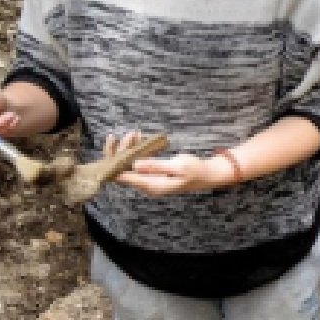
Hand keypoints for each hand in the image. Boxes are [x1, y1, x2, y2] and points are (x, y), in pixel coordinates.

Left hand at [110, 135, 233, 196]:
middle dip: (121, 150)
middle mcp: (146, 185)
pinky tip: (137, 137)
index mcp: (151, 186)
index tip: (114, 142)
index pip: (123, 176)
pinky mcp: (151, 173)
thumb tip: (135, 165)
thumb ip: (156, 166)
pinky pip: (137, 162)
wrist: (206, 175)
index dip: (113, 160)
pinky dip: (135, 150)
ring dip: (129, 148)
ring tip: (134, 133)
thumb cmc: (195, 171)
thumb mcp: (178, 166)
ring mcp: (148, 179)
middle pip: (122, 170)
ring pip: (129, 164)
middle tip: (129, 134)